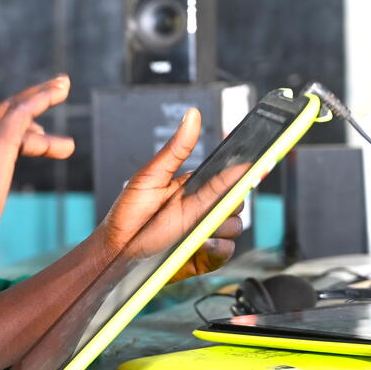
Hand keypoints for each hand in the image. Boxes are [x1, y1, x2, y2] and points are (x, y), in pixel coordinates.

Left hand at [100, 108, 243, 280]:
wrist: (116, 249)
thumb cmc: (129, 212)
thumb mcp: (151, 175)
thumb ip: (176, 149)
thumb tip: (192, 115)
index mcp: (194, 187)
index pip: (227, 174)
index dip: (243, 168)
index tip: (254, 163)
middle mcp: (203, 208)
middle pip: (237, 200)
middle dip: (234, 199)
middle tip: (219, 201)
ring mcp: (204, 230)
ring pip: (236, 224)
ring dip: (223, 224)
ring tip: (201, 225)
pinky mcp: (203, 254)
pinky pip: (226, 250)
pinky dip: (219, 246)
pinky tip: (201, 242)